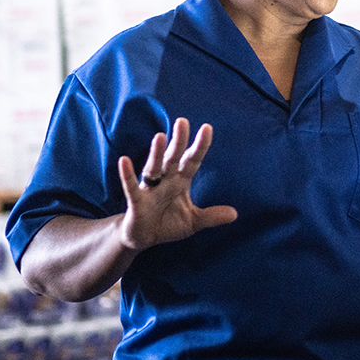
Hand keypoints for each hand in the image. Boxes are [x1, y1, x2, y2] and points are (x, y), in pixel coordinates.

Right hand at [116, 118, 237, 251]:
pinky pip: (132, 186)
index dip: (199, 146)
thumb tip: (235, 214)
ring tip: (160, 137)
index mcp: (180, 182)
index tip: (207, 128)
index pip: (192, 161)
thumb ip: (211, 216)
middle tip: (182, 121)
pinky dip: (128, 175)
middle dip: (178, 141)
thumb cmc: (167, 224)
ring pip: (154, 168)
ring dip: (157, 153)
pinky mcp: (136, 201)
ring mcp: (150, 189)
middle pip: (173, 158)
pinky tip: (124, 161)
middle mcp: (165, 180)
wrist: (143, 238)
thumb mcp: (193, 222)